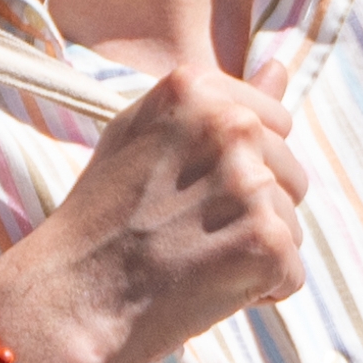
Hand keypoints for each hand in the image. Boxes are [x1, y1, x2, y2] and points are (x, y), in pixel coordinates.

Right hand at [0, 66, 308, 362]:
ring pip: (291, 226)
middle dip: (251, 212)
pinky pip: (291, 274)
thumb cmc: (101, 218)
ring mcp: (249, 182)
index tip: (189, 191)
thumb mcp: (143, 134)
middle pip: (290, 175)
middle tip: (186, 232)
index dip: (238, 169)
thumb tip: (282, 66)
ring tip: (191, 261)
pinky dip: (257, 292)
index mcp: (196, 87)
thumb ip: (215, 101)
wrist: (71, 296)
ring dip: (252, 253)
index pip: (275, 122)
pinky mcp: (266, 240)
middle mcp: (229, 124)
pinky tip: (205, 288)